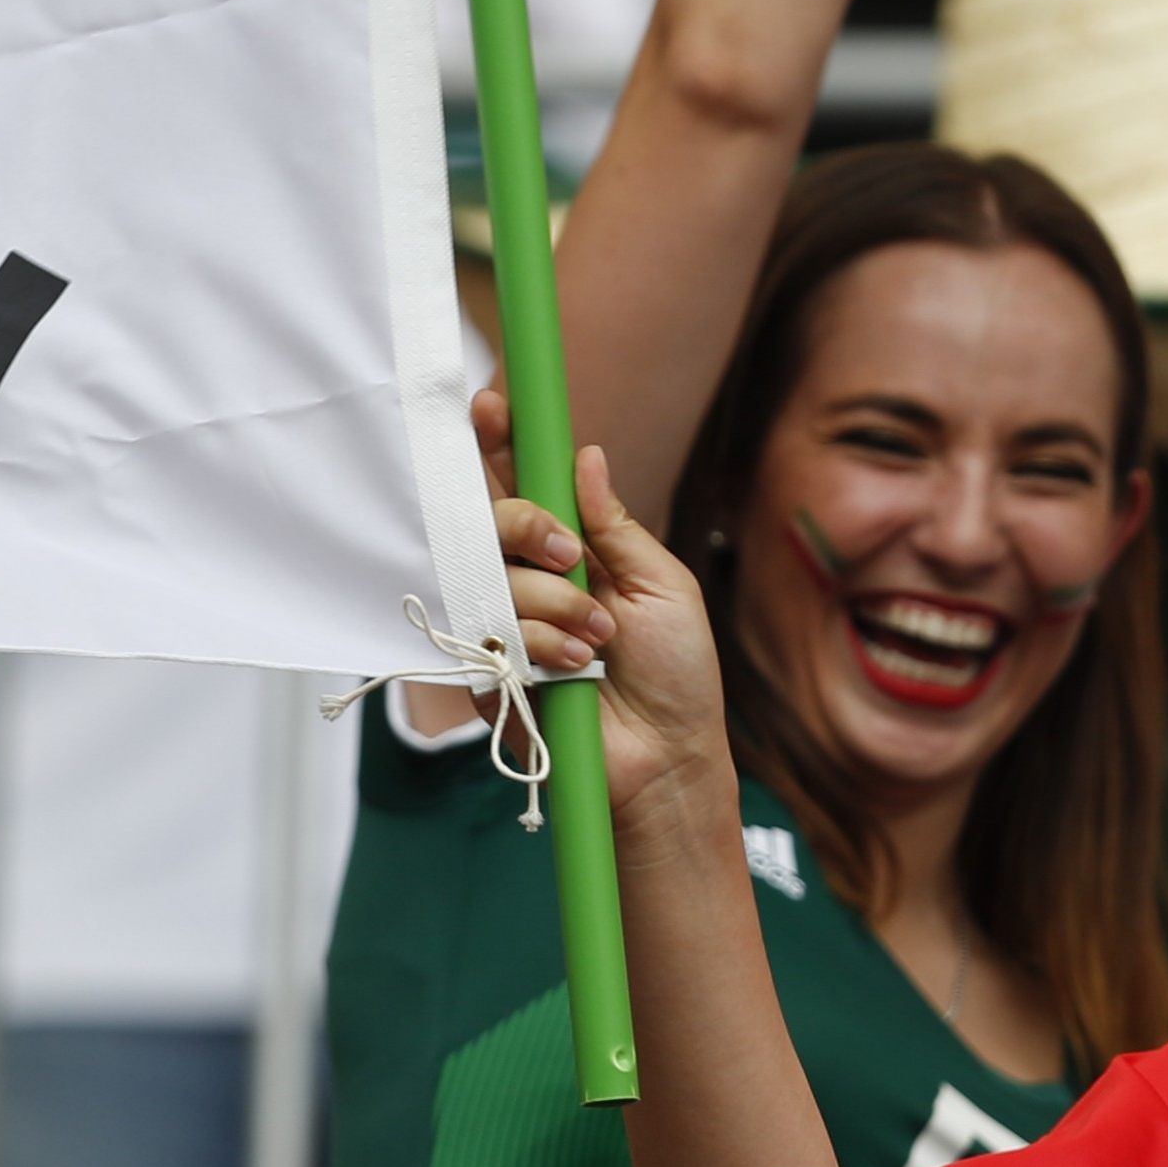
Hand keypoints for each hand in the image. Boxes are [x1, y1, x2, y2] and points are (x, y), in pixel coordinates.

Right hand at [473, 390, 733, 830]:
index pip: (528, 485)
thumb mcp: (664, 585)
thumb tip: (586, 455)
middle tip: (570, 556)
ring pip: (493, 573)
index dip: (504, 445)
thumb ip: (616, 525)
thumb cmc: (678, 673)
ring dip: (553, 603)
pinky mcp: (489, 669)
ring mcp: (507, 623)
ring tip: (598, 641)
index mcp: (578, 549)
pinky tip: (574, 668)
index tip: (492, 407)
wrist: (665, 759)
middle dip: (527, 525)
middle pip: (495, 518)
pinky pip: (490, 629)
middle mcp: (535, 579)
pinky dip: (537, 642)